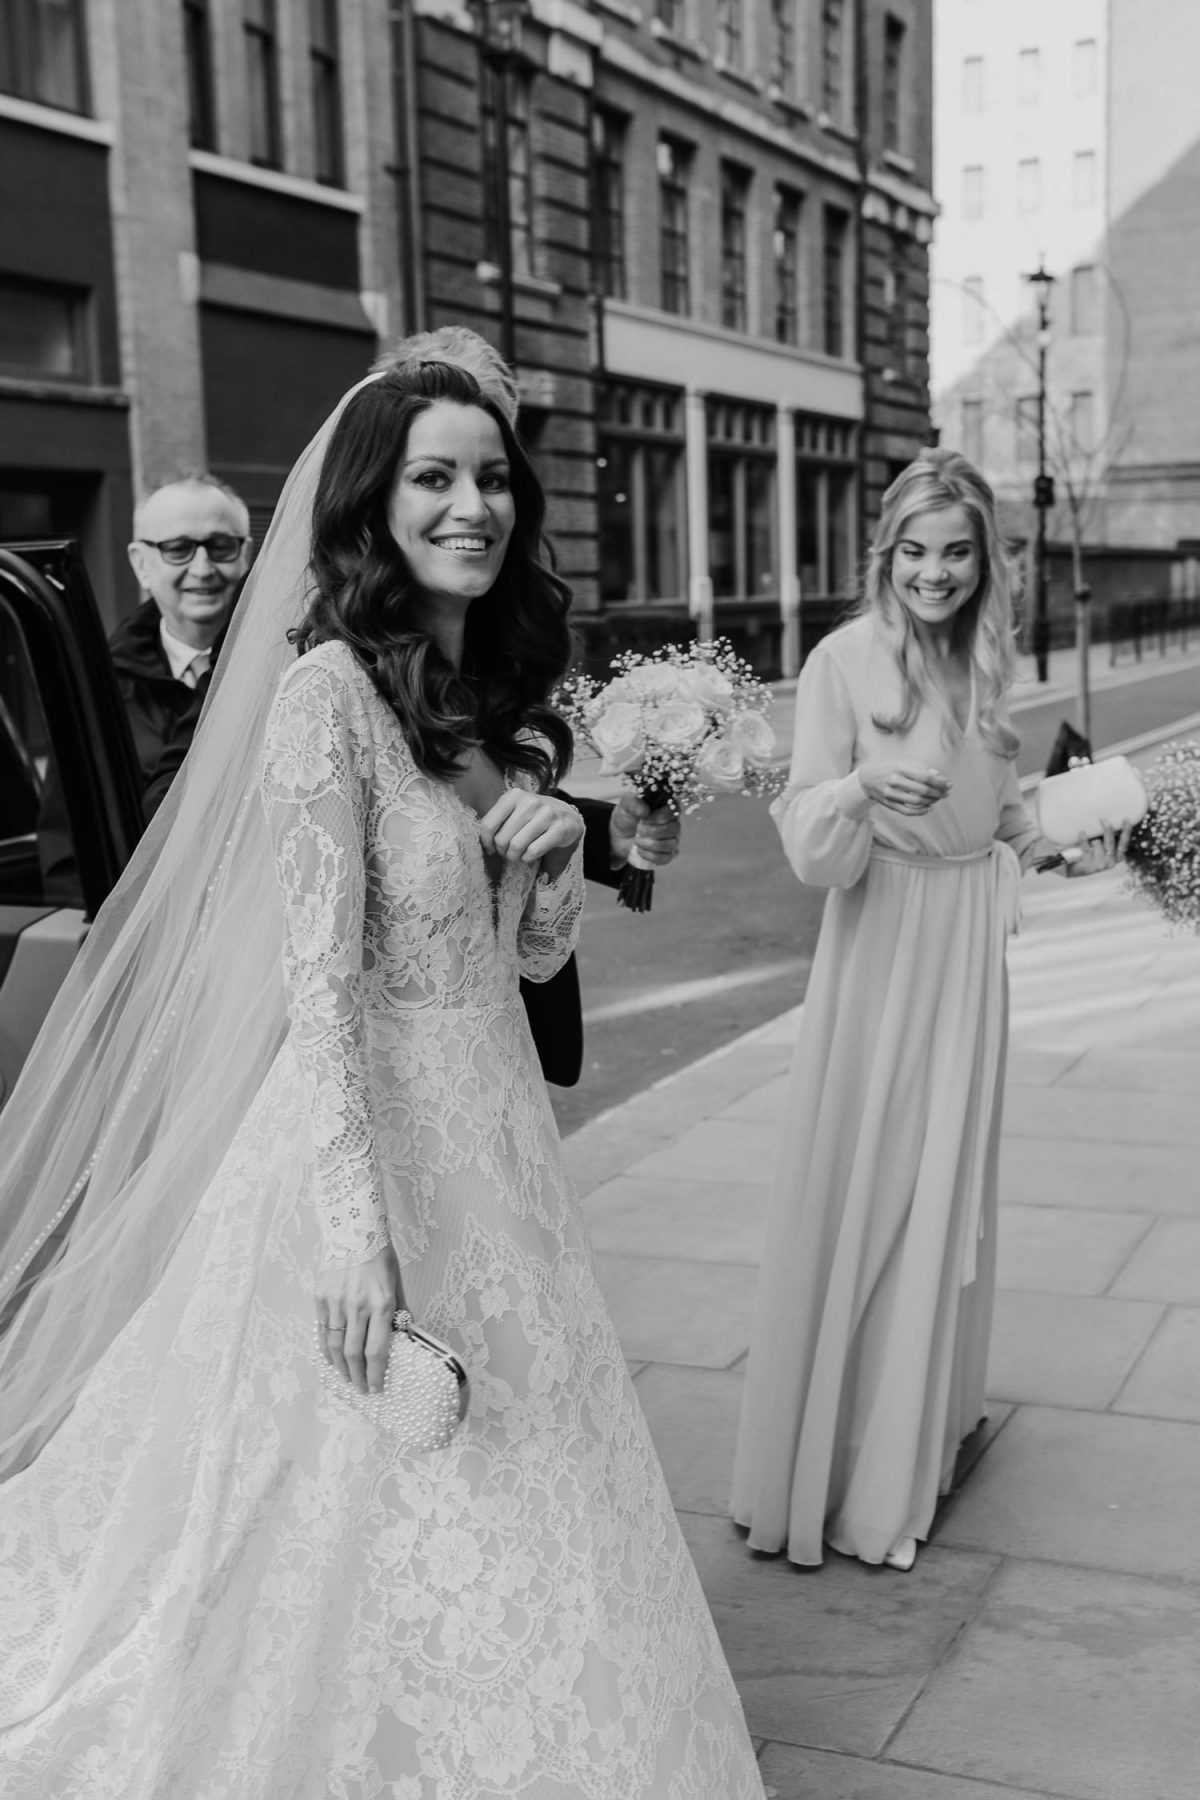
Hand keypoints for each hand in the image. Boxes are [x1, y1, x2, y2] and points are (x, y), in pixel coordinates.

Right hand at [316, 1243, 402, 1394]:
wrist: (353, 1229)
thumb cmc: (380, 1256)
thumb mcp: (397, 1283)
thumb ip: (401, 1312)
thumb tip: (407, 1336)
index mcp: (382, 1303)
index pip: (377, 1350)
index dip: (375, 1374)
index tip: (376, 1388)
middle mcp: (358, 1305)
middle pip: (354, 1353)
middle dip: (357, 1377)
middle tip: (360, 1390)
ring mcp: (336, 1301)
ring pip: (334, 1346)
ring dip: (340, 1367)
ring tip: (346, 1378)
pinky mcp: (320, 1296)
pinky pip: (321, 1330)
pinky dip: (324, 1349)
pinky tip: (330, 1359)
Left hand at [479, 790, 583, 879]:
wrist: (567, 816)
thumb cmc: (533, 816)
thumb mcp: (514, 810)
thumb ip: (498, 820)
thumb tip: (483, 842)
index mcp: (514, 795)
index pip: (488, 824)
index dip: (486, 842)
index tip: (490, 848)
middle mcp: (530, 802)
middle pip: (502, 838)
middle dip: (502, 851)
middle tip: (507, 852)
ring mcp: (547, 814)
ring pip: (517, 846)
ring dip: (514, 856)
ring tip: (517, 855)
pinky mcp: (559, 829)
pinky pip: (534, 851)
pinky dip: (528, 858)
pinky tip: (529, 855)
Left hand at [609, 795, 680, 869]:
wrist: (619, 836)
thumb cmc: (627, 817)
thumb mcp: (625, 806)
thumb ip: (634, 803)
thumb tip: (645, 810)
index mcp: (666, 808)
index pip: (674, 811)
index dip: (659, 817)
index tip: (644, 818)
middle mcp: (673, 823)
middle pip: (674, 829)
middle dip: (653, 831)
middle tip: (638, 829)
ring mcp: (672, 840)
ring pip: (671, 844)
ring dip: (650, 844)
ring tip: (637, 840)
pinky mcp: (667, 854)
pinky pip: (666, 858)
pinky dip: (651, 856)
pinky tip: (640, 851)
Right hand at [857, 760, 951, 815]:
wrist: (867, 778)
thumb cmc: (890, 768)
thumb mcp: (904, 763)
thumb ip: (921, 768)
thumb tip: (938, 776)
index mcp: (900, 768)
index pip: (925, 777)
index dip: (940, 782)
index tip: (949, 785)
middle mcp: (895, 781)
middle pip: (923, 790)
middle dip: (938, 793)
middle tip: (946, 794)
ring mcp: (891, 794)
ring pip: (917, 802)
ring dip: (931, 802)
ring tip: (938, 799)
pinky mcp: (889, 804)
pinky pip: (907, 811)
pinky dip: (920, 811)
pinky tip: (928, 808)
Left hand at [1066, 816, 1132, 877]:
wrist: (1073, 868)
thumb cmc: (1090, 853)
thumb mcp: (1102, 846)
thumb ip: (1108, 837)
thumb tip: (1110, 818)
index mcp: (1118, 857)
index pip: (1124, 843)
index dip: (1126, 831)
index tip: (1126, 819)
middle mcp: (1110, 862)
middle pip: (1110, 842)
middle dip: (1107, 829)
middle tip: (1103, 818)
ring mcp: (1099, 865)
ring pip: (1097, 843)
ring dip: (1092, 839)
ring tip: (1085, 835)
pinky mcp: (1088, 866)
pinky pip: (1086, 848)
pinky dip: (1083, 839)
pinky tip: (1082, 832)